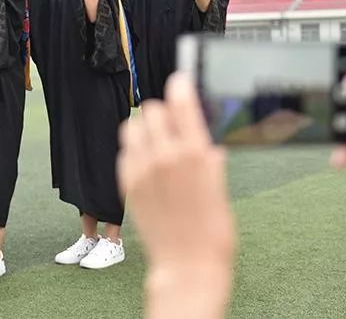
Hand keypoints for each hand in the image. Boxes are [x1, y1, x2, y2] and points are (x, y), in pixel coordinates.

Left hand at [118, 73, 234, 271]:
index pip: (181, 100)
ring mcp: (143, 169)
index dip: (181, 85)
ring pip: (133, 125)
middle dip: (164, 111)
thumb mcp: (221, 190)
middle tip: (173, 124)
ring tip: (156, 141)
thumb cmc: (213, 231)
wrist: (187, 266)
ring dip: (145, 127)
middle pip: (153, 109)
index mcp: (196, 153)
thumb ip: (212, 163)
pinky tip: (147, 164)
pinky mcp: (128, 184)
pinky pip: (124, 151)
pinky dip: (134, 150)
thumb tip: (210, 148)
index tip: (181, 80)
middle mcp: (166, 156)